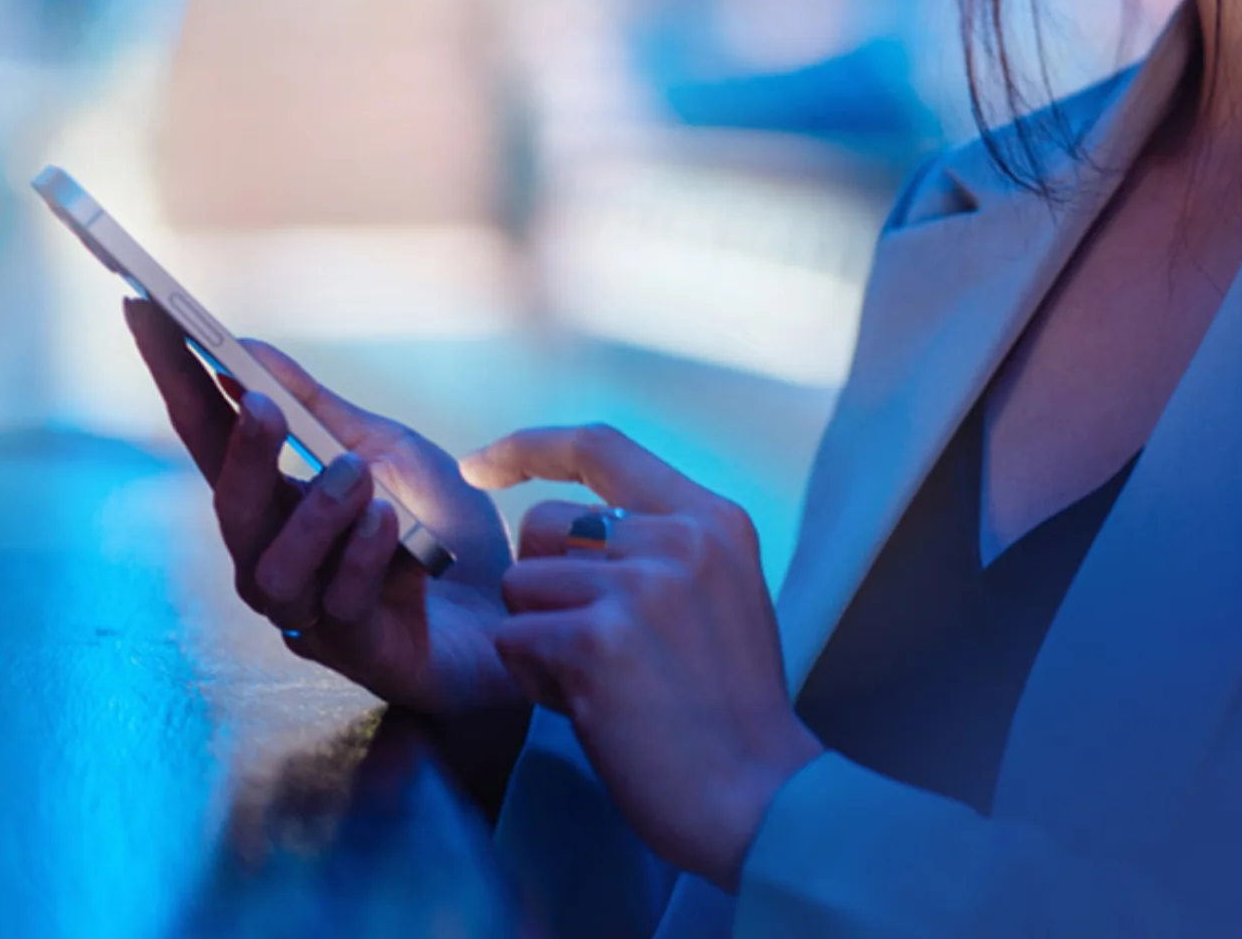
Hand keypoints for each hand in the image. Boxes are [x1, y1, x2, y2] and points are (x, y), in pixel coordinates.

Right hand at [124, 298, 519, 719]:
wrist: (513, 606)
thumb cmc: (442, 529)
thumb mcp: (385, 447)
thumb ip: (316, 408)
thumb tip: (246, 347)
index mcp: (275, 501)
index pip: (209, 435)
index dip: (173, 377)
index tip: (145, 311)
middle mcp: (275, 557)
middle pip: (229, 509)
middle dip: (240, 453)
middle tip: (260, 404)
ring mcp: (310, 611)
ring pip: (272, 567)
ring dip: (315, 510)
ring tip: (357, 473)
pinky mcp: (357, 652)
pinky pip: (340, 603)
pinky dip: (365, 555)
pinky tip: (392, 525)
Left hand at [462, 424, 821, 889]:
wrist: (761, 797)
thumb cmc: (733, 709)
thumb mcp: (721, 591)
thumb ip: (663, 547)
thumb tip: (578, 527)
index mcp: (710, 518)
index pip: (601, 445)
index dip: (529, 447)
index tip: (479, 464)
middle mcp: (677, 537)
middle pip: (542, 522)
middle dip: (541, 584)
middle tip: (591, 646)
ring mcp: (639, 585)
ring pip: (521, 584)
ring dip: (538, 638)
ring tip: (596, 682)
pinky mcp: (598, 640)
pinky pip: (514, 639)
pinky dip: (533, 679)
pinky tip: (587, 709)